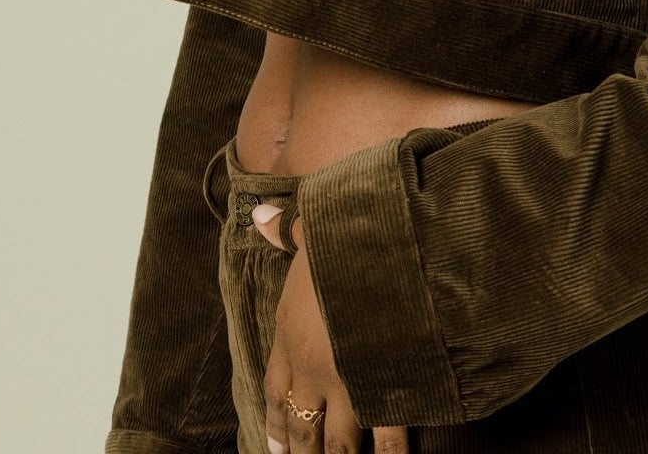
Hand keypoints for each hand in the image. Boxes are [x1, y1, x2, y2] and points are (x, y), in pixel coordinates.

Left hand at [251, 202, 410, 453]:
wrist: (383, 247)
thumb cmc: (346, 236)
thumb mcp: (312, 229)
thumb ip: (287, 231)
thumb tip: (260, 217)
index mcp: (290, 330)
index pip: (275, 387)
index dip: (274, 421)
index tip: (275, 448)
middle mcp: (310, 365)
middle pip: (300, 425)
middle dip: (302, 452)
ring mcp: (343, 381)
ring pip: (334, 441)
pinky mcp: (377, 386)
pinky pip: (384, 434)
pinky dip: (387, 452)